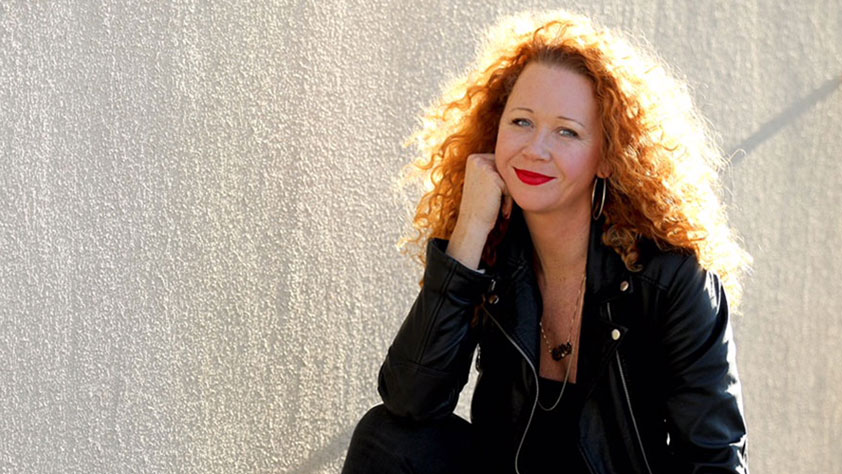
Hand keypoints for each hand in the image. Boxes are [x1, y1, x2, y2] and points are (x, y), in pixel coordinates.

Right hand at [445, 154, 512, 268]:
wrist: (472, 224)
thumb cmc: (480, 206)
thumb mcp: (483, 181)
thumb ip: (494, 169)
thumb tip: (517, 160)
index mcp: (474, 158)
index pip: (500, 163)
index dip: (500, 181)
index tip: (491, 195)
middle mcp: (477, 159)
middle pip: (506, 168)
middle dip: (505, 187)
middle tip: (495, 202)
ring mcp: (485, 166)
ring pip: (509, 177)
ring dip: (507, 193)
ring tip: (497, 206)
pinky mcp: (494, 177)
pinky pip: (511, 186)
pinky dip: (509, 199)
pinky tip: (500, 208)